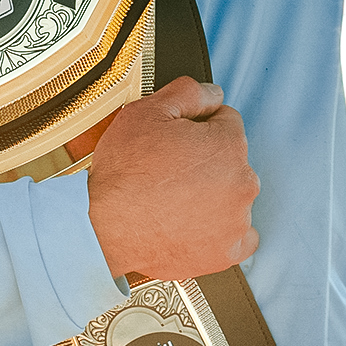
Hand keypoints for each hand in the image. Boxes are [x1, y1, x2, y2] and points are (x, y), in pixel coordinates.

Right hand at [88, 77, 260, 281]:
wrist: (103, 228)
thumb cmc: (123, 174)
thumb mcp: (146, 112)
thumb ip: (188, 93)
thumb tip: (213, 93)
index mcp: (228, 144)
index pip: (226, 122)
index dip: (198, 127)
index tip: (177, 143)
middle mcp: (242, 182)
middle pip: (231, 160)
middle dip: (207, 162)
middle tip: (170, 173)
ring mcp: (237, 220)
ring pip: (232, 197)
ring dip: (212, 196)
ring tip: (173, 202)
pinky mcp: (228, 252)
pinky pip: (239, 237)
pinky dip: (221, 232)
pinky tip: (193, 226)